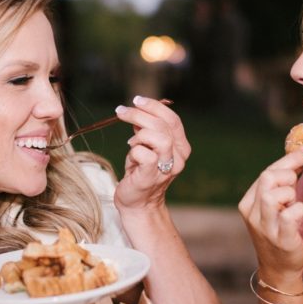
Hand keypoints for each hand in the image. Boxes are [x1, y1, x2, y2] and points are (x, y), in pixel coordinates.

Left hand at [112, 95, 190, 210]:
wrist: (137, 204)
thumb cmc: (140, 173)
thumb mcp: (146, 147)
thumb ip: (146, 130)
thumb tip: (137, 111)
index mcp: (181, 148)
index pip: (172, 120)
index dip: (155, 106)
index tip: (137, 100)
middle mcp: (178, 158)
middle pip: (163, 126)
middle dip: (139, 114)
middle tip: (121, 112)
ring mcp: (166, 169)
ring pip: (159, 138)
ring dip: (139, 133)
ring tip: (130, 141)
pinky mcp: (151, 177)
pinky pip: (144, 154)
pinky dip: (134, 150)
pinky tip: (131, 157)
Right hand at [238, 149, 302, 281]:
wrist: (280, 269)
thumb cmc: (282, 231)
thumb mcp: (277, 205)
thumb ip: (284, 183)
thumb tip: (302, 154)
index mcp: (249, 202)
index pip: (267, 171)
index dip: (290, 159)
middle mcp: (252, 214)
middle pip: (267, 178)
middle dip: (288, 176)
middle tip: (296, 185)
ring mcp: (264, 228)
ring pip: (273, 195)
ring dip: (290, 194)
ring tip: (293, 204)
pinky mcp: (280, 240)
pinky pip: (289, 216)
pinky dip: (298, 210)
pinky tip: (300, 214)